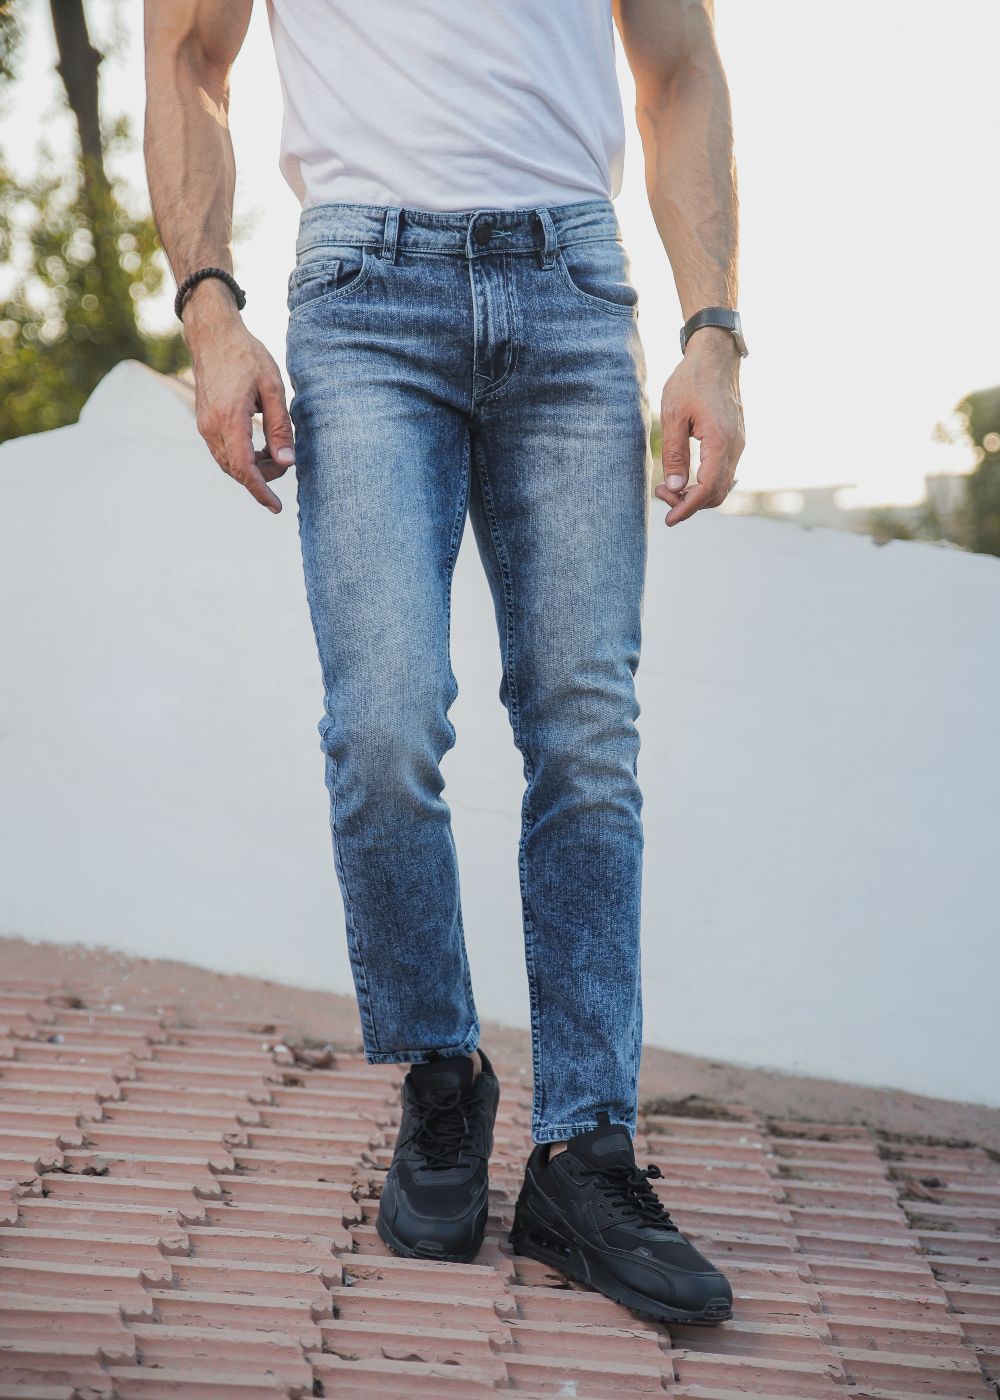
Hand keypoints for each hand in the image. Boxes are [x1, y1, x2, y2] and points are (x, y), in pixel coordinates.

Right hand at [184, 279, 293, 512]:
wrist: (213, 335)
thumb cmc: (246, 356)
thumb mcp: (273, 388)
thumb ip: (280, 427)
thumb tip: (288, 461)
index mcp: (229, 419)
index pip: (245, 469)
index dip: (261, 491)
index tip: (276, 507)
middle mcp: (211, 427)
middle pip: (237, 471)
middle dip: (263, 477)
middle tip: (286, 461)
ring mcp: (204, 426)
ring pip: (229, 464)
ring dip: (253, 469)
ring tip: (275, 453)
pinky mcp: (204, 422)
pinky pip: (223, 452)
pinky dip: (242, 458)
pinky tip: (260, 448)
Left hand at [654, 328, 744, 526]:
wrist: (716, 356)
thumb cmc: (691, 381)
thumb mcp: (673, 415)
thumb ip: (675, 453)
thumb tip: (674, 487)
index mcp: (720, 441)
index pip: (708, 489)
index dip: (687, 508)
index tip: (668, 520)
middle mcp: (735, 446)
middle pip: (717, 494)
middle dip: (689, 503)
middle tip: (661, 492)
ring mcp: (738, 444)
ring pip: (722, 485)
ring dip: (696, 494)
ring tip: (668, 486)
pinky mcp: (735, 441)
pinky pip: (724, 473)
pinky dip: (705, 483)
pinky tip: (685, 478)